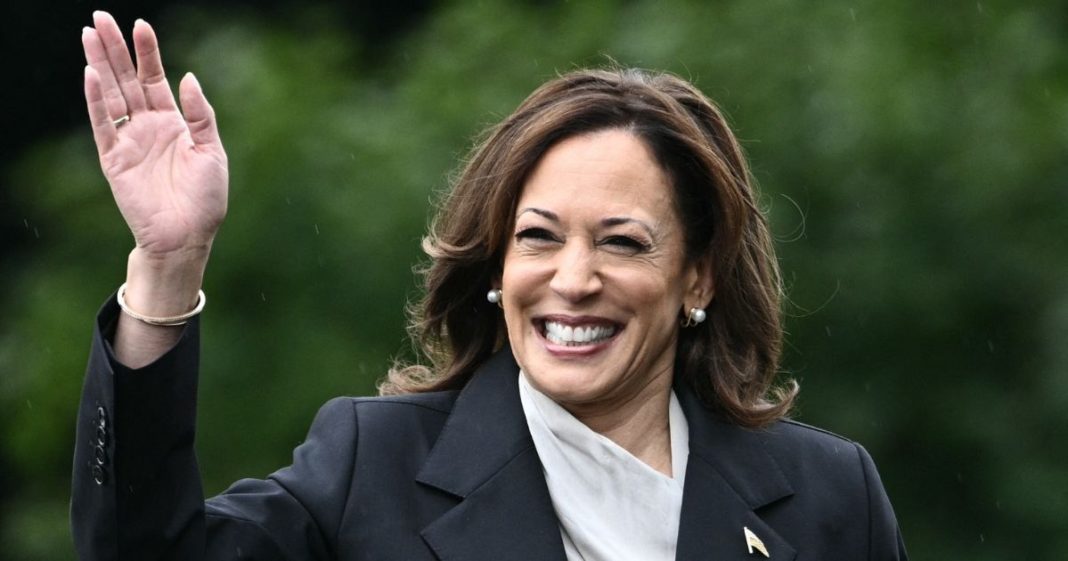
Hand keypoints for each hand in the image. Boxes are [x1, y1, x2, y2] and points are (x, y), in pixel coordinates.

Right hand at [82, 11, 227, 259]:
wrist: (187, 236)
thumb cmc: (205, 200)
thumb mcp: (213, 151)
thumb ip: (200, 115)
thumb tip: (187, 76)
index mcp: (173, 123)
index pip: (155, 79)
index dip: (148, 53)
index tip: (141, 25)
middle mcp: (148, 127)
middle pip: (127, 80)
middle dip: (116, 49)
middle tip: (102, 16)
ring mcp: (129, 141)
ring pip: (111, 95)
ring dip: (100, 65)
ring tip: (90, 34)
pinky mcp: (114, 159)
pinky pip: (103, 125)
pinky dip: (96, 100)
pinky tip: (91, 75)